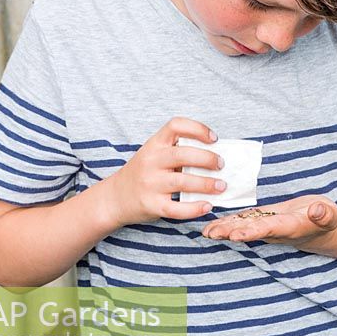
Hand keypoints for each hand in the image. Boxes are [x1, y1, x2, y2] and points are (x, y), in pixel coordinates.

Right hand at [106, 117, 226, 226]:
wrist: (115, 198)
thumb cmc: (142, 173)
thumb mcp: (154, 154)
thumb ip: (177, 151)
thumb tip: (215, 155)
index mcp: (154, 144)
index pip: (175, 126)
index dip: (198, 129)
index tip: (214, 139)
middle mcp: (150, 161)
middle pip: (183, 155)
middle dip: (207, 159)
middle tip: (221, 164)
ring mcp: (150, 184)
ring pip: (182, 182)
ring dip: (206, 184)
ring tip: (221, 186)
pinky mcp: (152, 205)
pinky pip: (176, 209)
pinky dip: (195, 208)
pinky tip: (208, 205)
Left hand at [201, 195, 336, 246]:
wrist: (321, 228)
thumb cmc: (326, 219)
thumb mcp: (330, 214)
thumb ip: (324, 214)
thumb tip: (318, 210)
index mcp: (289, 227)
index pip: (268, 229)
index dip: (252, 232)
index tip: (236, 235)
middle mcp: (274, 230)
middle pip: (249, 230)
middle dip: (230, 232)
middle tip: (211, 234)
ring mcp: (266, 226)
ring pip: (242, 226)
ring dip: (224, 229)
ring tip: (205, 232)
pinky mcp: (262, 220)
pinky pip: (243, 221)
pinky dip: (228, 222)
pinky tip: (212, 225)